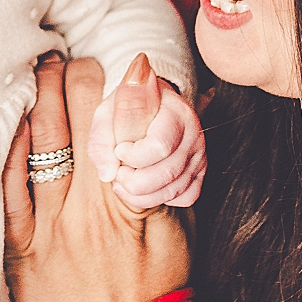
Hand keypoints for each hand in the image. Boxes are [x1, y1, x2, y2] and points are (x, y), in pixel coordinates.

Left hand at [3, 55, 192, 301]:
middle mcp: (89, 209)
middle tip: (69, 58)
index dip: (117, 84)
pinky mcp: (19, 250)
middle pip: (76, 121)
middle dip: (73, 77)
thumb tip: (165, 121)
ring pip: (41, 144)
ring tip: (39, 70)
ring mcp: (50, 230)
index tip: (116, 63)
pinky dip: (7, 149)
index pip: (122, 122)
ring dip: (38, 97)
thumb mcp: (175, 232)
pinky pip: (6, 191)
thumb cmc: (155, 292)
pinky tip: (6, 121)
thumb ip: (167, 177)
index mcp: (131, 202)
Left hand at [85, 56, 205, 209]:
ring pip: (174, 191)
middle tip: (118, 172)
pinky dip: (160, 199)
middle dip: (133, 182)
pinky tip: (144, 187)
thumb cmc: (127, 108)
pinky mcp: (199, 172)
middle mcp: (193, 135)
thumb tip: (107, 175)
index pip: (159, 147)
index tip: (119, 150)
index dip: (132, 157)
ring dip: (140, 195)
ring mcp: (199, 155)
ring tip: (124, 181)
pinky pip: (186, 197)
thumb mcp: (107, 113)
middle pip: (167, 174)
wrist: (150, 103)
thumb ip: (101, 140)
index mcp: (175, 112)